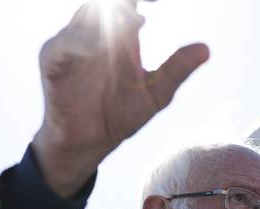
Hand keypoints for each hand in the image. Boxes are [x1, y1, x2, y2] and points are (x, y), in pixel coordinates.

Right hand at [33, 1, 209, 197]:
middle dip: (123, 6)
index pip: (130, 3)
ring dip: (107, 19)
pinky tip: (98, 48)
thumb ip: (177, 69)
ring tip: (133, 24)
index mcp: (121, 34)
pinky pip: (63, 45)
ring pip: (85, 17)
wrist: (90, 144)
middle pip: (105, 3)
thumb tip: (206, 49)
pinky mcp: (53, 61)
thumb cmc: (120, 114)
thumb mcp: (156, 93)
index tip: (161, 2)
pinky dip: (79, 43)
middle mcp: (95, 32)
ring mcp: (72, 43)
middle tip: (144, 19)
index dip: (142, 1)